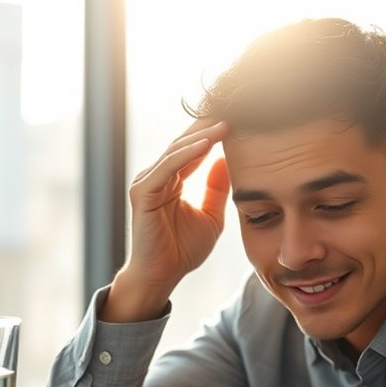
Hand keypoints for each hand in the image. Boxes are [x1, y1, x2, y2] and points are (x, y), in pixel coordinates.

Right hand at [102, 119, 230, 321]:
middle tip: (235, 110)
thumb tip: (227, 159)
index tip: (242, 120)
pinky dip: (187, 155)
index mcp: (172, 179)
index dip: (215, 133)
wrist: (163, 276)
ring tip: (226, 123)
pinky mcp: (143, 193)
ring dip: (201, 135)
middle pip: (185, 142)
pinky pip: (167, 168)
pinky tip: (207, 144)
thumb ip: (217, 188)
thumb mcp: (211, 215)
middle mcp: (157, 176)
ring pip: (176, 150)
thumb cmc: (183, 250)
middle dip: (209, 126)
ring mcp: (147, 183)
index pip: (194, 147)